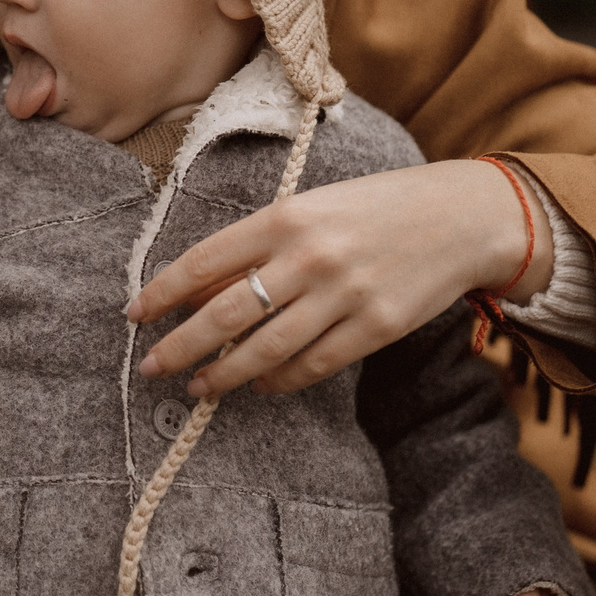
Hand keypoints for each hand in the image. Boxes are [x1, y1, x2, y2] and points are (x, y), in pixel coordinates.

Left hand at [125, 158, 547, 398]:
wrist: (460, 216)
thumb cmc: (376, 209)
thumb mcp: (313, 208)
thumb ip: (261, 245)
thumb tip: (202, 292)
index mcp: (286, 217)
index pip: (205, 260)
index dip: (162, 292)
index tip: (134, 315)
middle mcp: (310, 256)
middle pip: (225, 313)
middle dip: (180, 346)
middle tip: (151, 367)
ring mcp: (344, 294)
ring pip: (265, 349)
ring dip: (224, 374)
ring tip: (199, 387)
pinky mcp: (376, 326)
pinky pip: (313, 365)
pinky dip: (280, 381)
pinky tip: (261, 385)